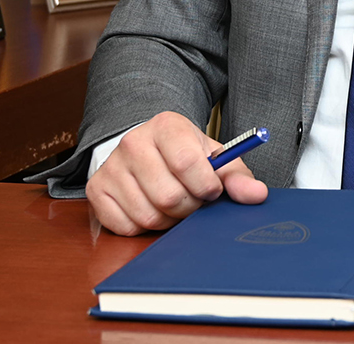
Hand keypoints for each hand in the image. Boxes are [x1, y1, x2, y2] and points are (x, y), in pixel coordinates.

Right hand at [86, 111, 267, 235]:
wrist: (147, 151)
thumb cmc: (185, 156)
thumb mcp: (214, 158)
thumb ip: (237, 176)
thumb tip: (256, 195)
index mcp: (166, 126)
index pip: (188, 163)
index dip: (206, 186)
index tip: (211, 190)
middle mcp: (133, 142)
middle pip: (169, 196)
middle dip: (189, 207)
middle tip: (192, 199)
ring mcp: (112, 167)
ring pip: (148, 215)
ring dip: (168, 219)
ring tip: (172, 203)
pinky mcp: (96, 190)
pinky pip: (126, 226)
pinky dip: (143, 227)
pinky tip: (150, 208)